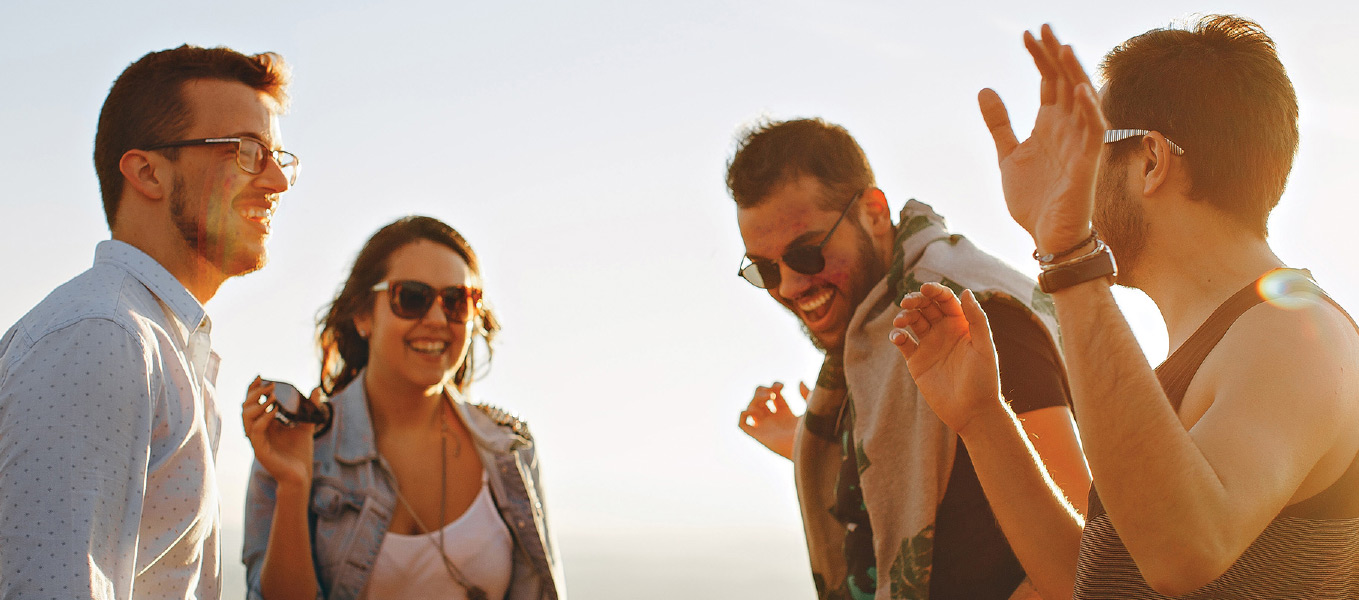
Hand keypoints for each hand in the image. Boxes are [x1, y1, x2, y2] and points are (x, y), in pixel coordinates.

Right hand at [242, 376, 316, 487]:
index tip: (261, 375)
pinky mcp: (260, 450)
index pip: (253, 402)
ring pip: (246, 418)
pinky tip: (273, 411)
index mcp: (264, 423)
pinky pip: (255, 432)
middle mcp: (257, 430)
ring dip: (258, 404)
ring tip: (273, 396)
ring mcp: (257, 440)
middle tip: (271, 385)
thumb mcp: (306, 424)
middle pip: (246, 407)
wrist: (301, 474)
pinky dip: (262, 419)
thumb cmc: (300, 452)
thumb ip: (310, 407)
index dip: (253, 388)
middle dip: (256, 393)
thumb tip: (317, 388)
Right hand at [738, 381, 808, 459]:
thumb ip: (807, 394)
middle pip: (759, 399)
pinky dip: (743, 414)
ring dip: (755, 399)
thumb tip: (799, 381)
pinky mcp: (759, 436)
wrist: (809, 448)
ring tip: (768, 399)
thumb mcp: (812, 408)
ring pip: (750, 408)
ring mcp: (765, 427)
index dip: (775, 386)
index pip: (774, 395)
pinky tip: (755, 410)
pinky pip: (743, 424)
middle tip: (772, 393)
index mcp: (786, 413)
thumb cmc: (813, 431)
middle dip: (762, 391)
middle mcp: (774, 420)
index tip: (782, 386)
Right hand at [889, 284, 1002, 434]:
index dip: (935, 291)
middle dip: (915, 300)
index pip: (946, 300)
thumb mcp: (984, 347)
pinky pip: (903, 343)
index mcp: (961, 325)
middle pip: (926, 307)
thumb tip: (966, 291)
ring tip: (901, 321)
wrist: (972, 412)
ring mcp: (929, 346)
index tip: (925, 288)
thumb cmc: (984, 380)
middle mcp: (944, 332)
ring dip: (904, 316)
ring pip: (912, 321)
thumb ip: (977, 319)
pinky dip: (897, 336)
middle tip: (907, 302)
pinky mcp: (916, 361)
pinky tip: (898, 337)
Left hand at [980, 24, 1104, 253]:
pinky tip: (1080, 90)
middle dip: (1054, 55)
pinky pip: (1094, 132)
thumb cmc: (1034, 199)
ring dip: (1073, 74)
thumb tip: (985, 88)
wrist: (1048, 236)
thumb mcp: (1008, 155)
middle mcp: (1068, 128)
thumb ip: (999, 123)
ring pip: (1082, 100)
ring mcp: (1080, 143)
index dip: (1039, 58)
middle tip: (1042, 27)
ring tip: (1061, 48)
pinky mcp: (1088, 163)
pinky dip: (1090, 110)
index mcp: (1050, 124)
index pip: (1049, 81)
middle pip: (1065, 82)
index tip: (1026, 34)